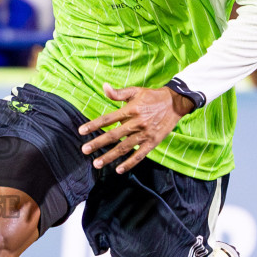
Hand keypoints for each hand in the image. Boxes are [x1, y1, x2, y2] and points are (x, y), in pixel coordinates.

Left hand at [76, 83, 191, 174]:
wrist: (175, 102)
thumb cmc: (152, 96)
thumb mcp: (135, 91)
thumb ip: (118, 93)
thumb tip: (103, 87)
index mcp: (131, 110)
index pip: (108, 119)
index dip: (94, 125)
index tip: (81, 131)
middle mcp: (137, 123)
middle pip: (114, 135)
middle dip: (98, 143)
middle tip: (84, 150)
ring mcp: (145, 134)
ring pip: (125, 147)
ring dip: (110, 156)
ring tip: (97, 163)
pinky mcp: (153, 142)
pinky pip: (140, 155)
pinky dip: (130, 163)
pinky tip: (119, 169)